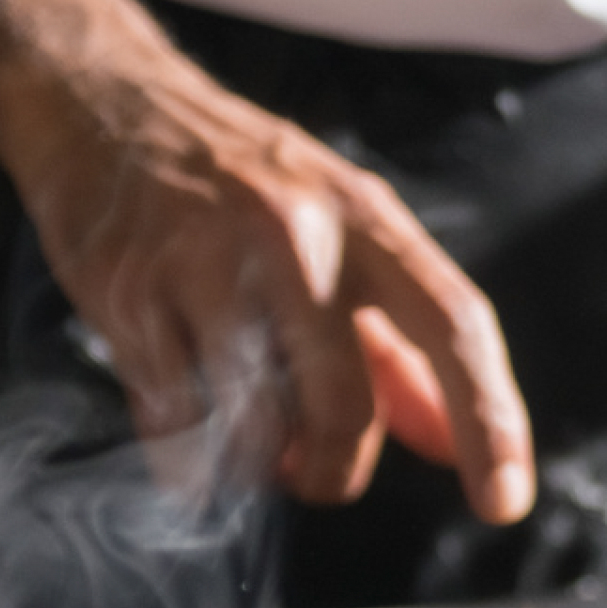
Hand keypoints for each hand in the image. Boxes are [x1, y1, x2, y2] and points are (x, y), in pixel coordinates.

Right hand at [0, 59, 536, 522]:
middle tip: (316, 476)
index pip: (452, 322)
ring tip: (248, 444)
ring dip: (259, 467)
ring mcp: (205, 265)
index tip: (502, 501)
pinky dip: (189, 458)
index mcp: (364, 217)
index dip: (488, 419)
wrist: (104, 106)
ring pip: (256, 427)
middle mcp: (294, 235)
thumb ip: (403, 347)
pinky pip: (175, 425)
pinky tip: (189, 425)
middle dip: (337, 469)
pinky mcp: (130, 296)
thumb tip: (455, 445)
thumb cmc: (241, 185)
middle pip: (345, 402)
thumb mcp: (341, 234)